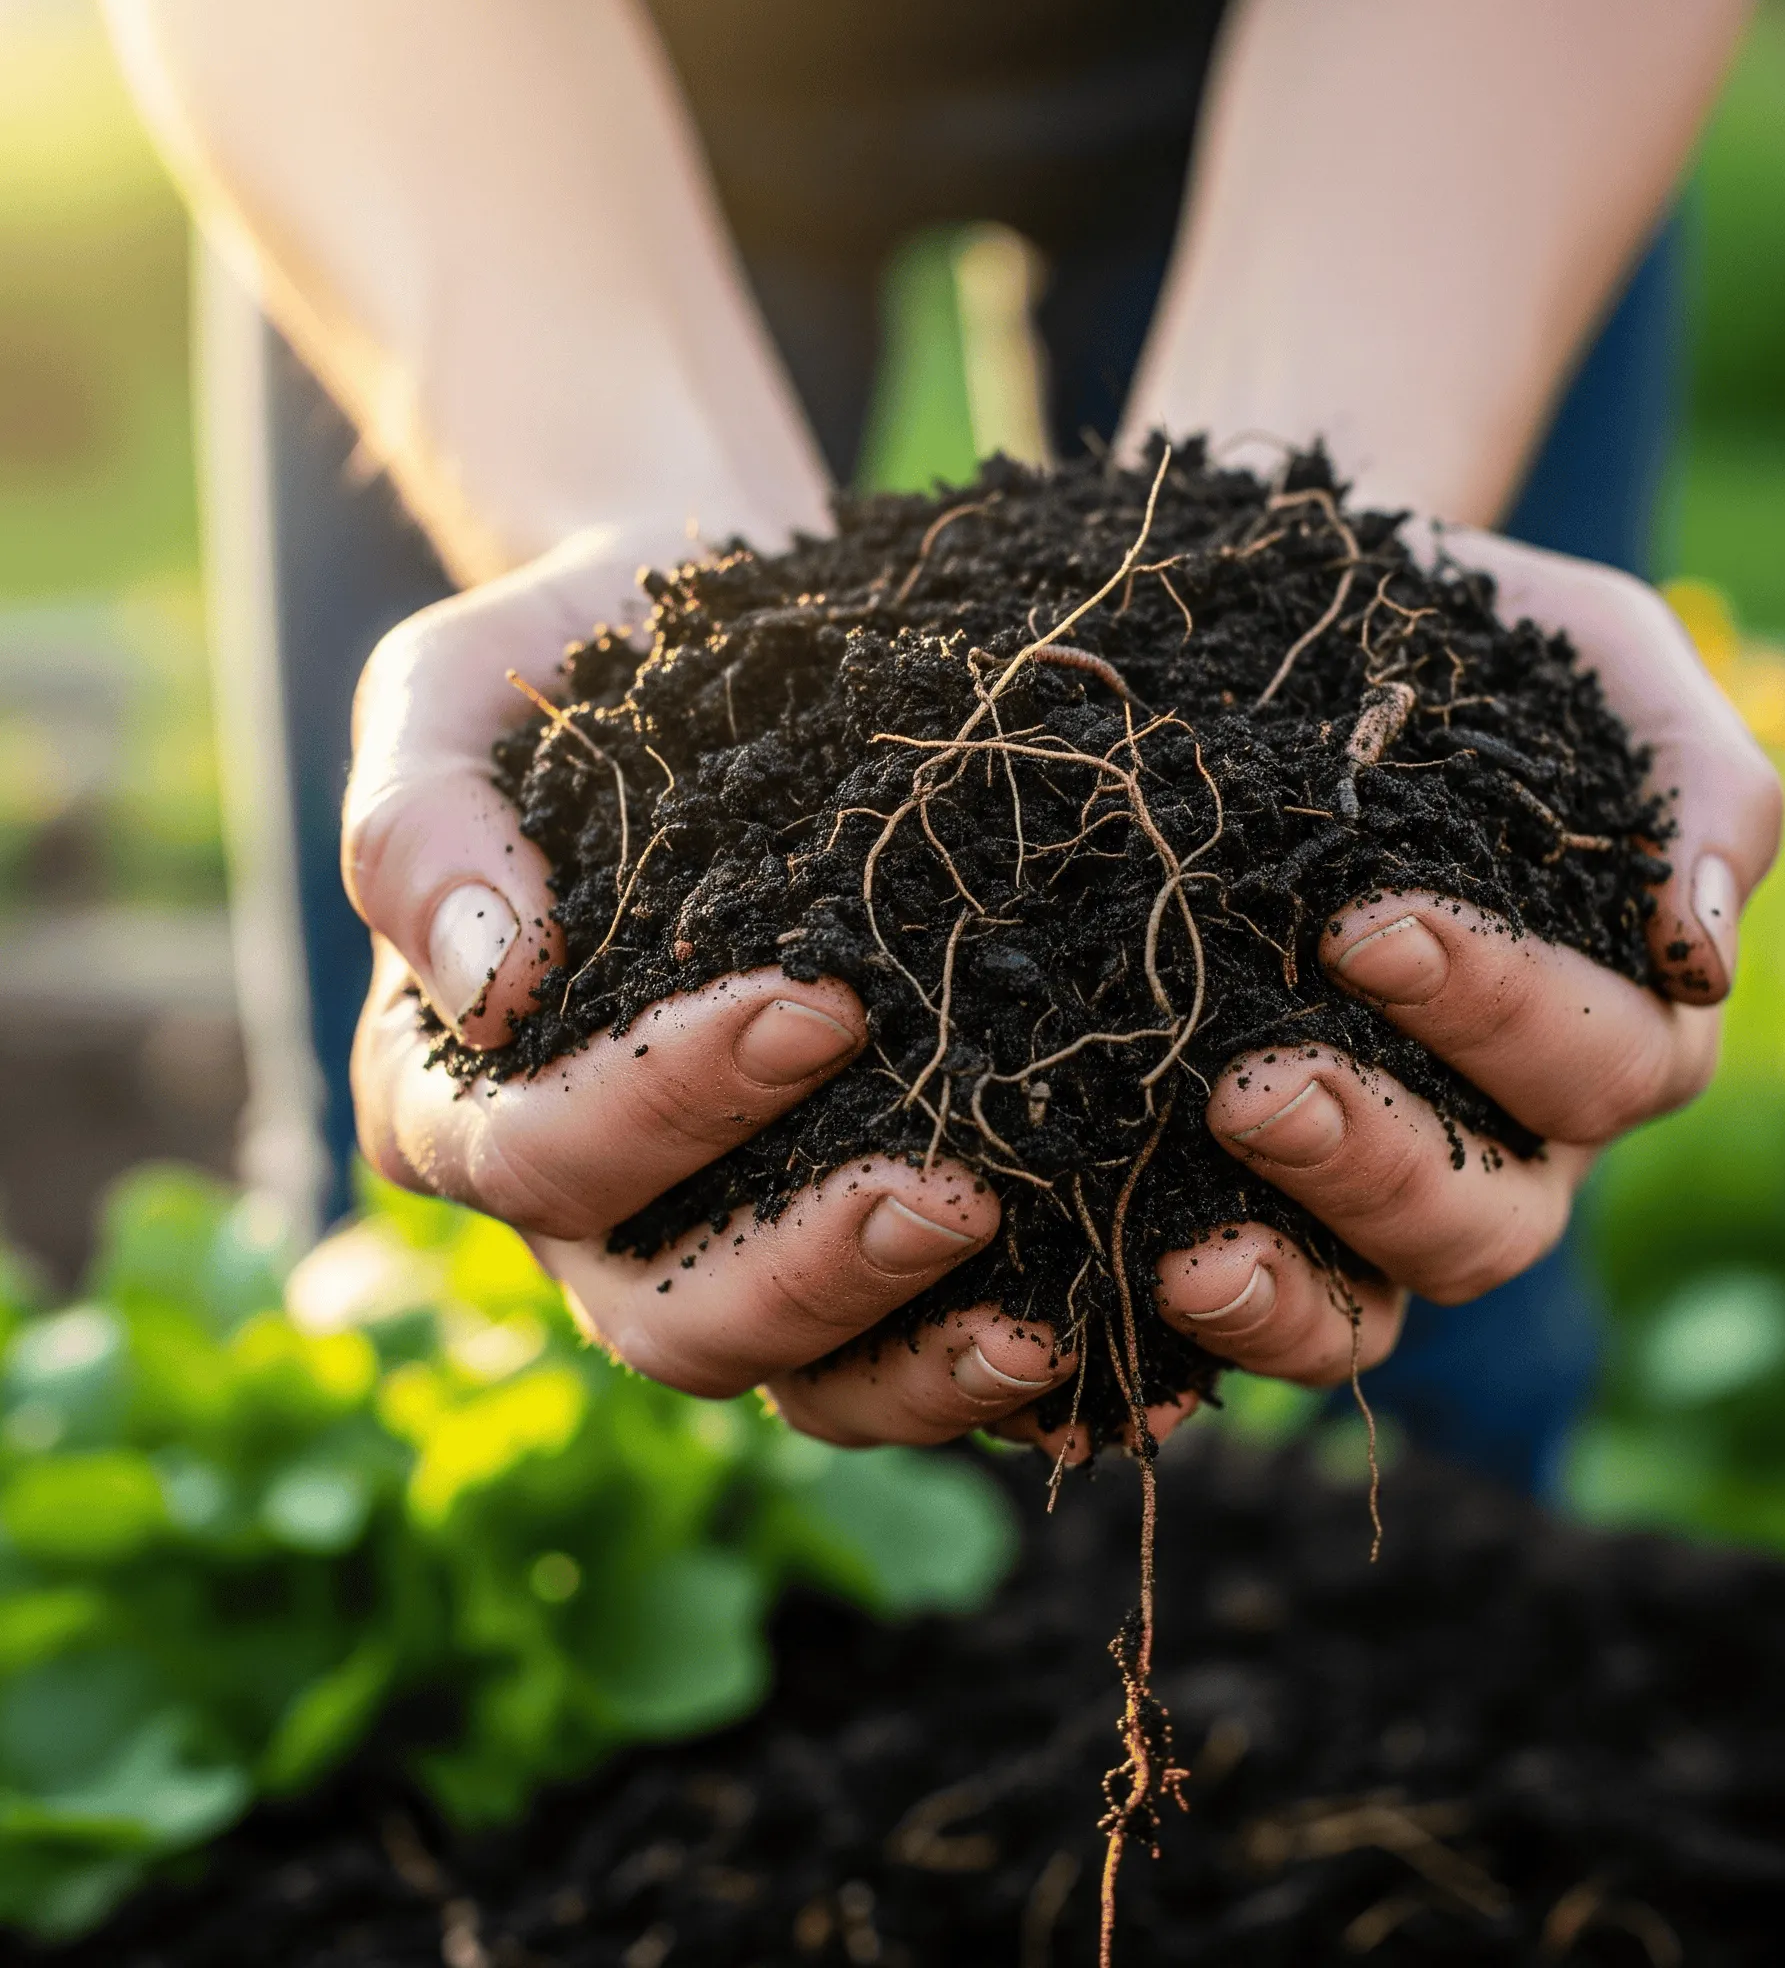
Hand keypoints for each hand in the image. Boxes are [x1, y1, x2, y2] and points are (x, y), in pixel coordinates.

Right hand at [346, 534, 1027, 1432]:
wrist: (738, 655)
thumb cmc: (583, 665)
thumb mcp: (458, 692)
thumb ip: (420, 824)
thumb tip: (496, 988)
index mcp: (463, 1099)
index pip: (538, 1158)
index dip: (669, 1106)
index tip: (823, 1006)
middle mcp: (588, 1208)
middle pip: (668, 1316)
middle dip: (810, 1273)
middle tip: (957, 1194)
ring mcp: (720, 1241)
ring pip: (795, 1375)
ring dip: (917, 1362)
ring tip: (1047, 1318)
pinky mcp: (844, 1248)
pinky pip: (907, 1359)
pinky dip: (1000, 1381)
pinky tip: (1112, 1356)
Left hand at [1122, 529, 1783, 1441]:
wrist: (1300, 638)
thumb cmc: (1472, 650)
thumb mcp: (1600, 663)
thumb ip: (1696, 787)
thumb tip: (1699, 947)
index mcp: (1614, 1028)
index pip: (1602, 1065)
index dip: (1498, 1013)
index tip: (1364, 923)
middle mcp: (1510, 1140)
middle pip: (1487, 1220)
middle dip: (1374, 1162)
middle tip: (1252, 1089)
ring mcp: (1380, 1193)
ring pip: (1371, 1300)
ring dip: (1281, 1280)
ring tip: (1177, 1239)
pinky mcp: (1254, 1211)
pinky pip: (1239, 1316)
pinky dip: (1181, 1338)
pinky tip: (1097, 1311)